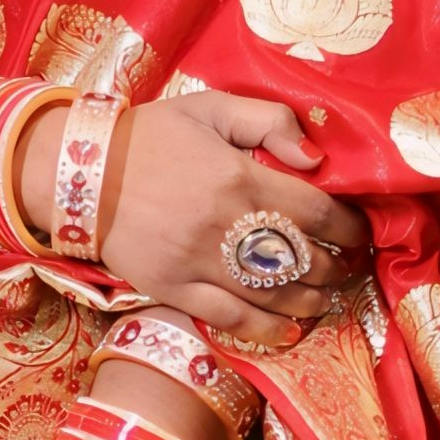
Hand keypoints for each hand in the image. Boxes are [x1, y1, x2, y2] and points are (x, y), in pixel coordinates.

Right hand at [20, 93, 369, 347]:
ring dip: (311, 301)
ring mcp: (201, 263)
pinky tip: (290, 331)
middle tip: (348, 268)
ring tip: (325, 298)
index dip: (350, 228)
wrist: (79, 172)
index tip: (360, 233)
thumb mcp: (209, 109)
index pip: (317, 212)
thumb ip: (268, 122)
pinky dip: (268, 331)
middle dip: (337, 268)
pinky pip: (232, 319)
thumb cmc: (150, 137)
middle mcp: (226, 225)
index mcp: (240, 177)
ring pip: (275, 296)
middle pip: (304, 259)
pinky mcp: (176, 289)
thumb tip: (316, 157)